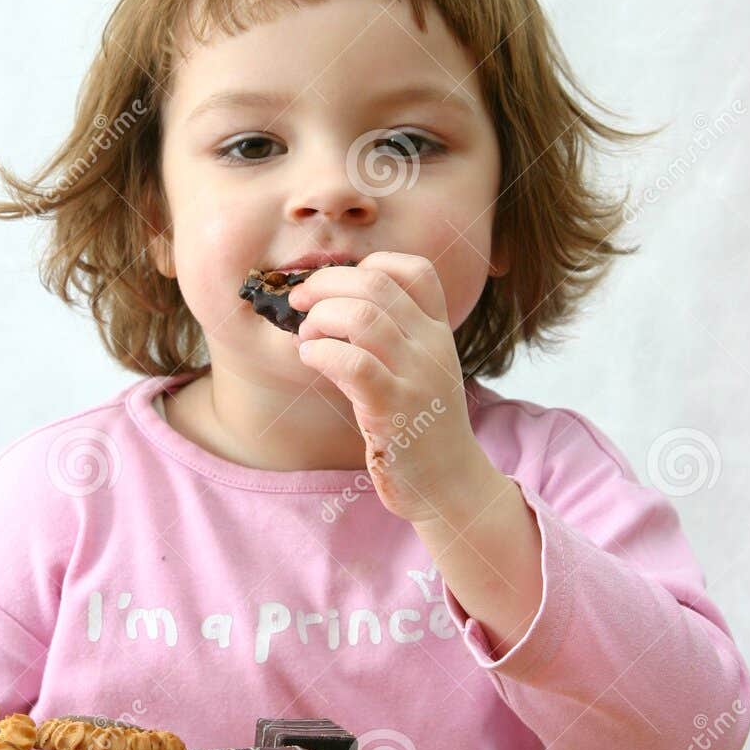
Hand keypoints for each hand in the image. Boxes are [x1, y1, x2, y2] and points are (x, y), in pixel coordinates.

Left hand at [289, 251, 491, 521]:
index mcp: (438, 331)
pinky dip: (320, 353)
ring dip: (319, 319)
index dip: (368, 265)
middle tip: (300, 302)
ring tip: (306, 337)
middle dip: (325, 284)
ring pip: (361, 317)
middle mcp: (432, 346)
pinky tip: (310, 360)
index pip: (414, 269)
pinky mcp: (394, 409)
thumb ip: (391, 335)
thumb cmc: (421, 424)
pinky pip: (352, 363)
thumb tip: (330, 303)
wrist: (449, 484)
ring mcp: (416, 376)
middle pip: (375, 283)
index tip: (339, 287)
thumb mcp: (419, 369)